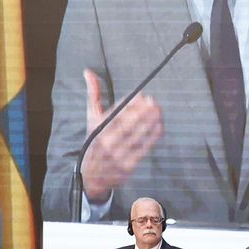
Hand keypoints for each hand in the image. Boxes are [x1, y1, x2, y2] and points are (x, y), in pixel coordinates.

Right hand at [80, 69, 162, 201]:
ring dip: (149, 124)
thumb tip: (88, 71)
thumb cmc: (94, 140)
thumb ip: (93, 94)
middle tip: (154, 102)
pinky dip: (152, 138)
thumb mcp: (90, 118)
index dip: (128, 105)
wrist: (90, 176)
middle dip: (141, 113)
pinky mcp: (127, 166)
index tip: (141, 95)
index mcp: (96, 130)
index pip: (113, 115)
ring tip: (159, 111)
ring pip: (135, 138)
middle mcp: (105, 143)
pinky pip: (142, 150)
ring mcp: (116, 156)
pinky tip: (160, 127)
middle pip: (125, 126)